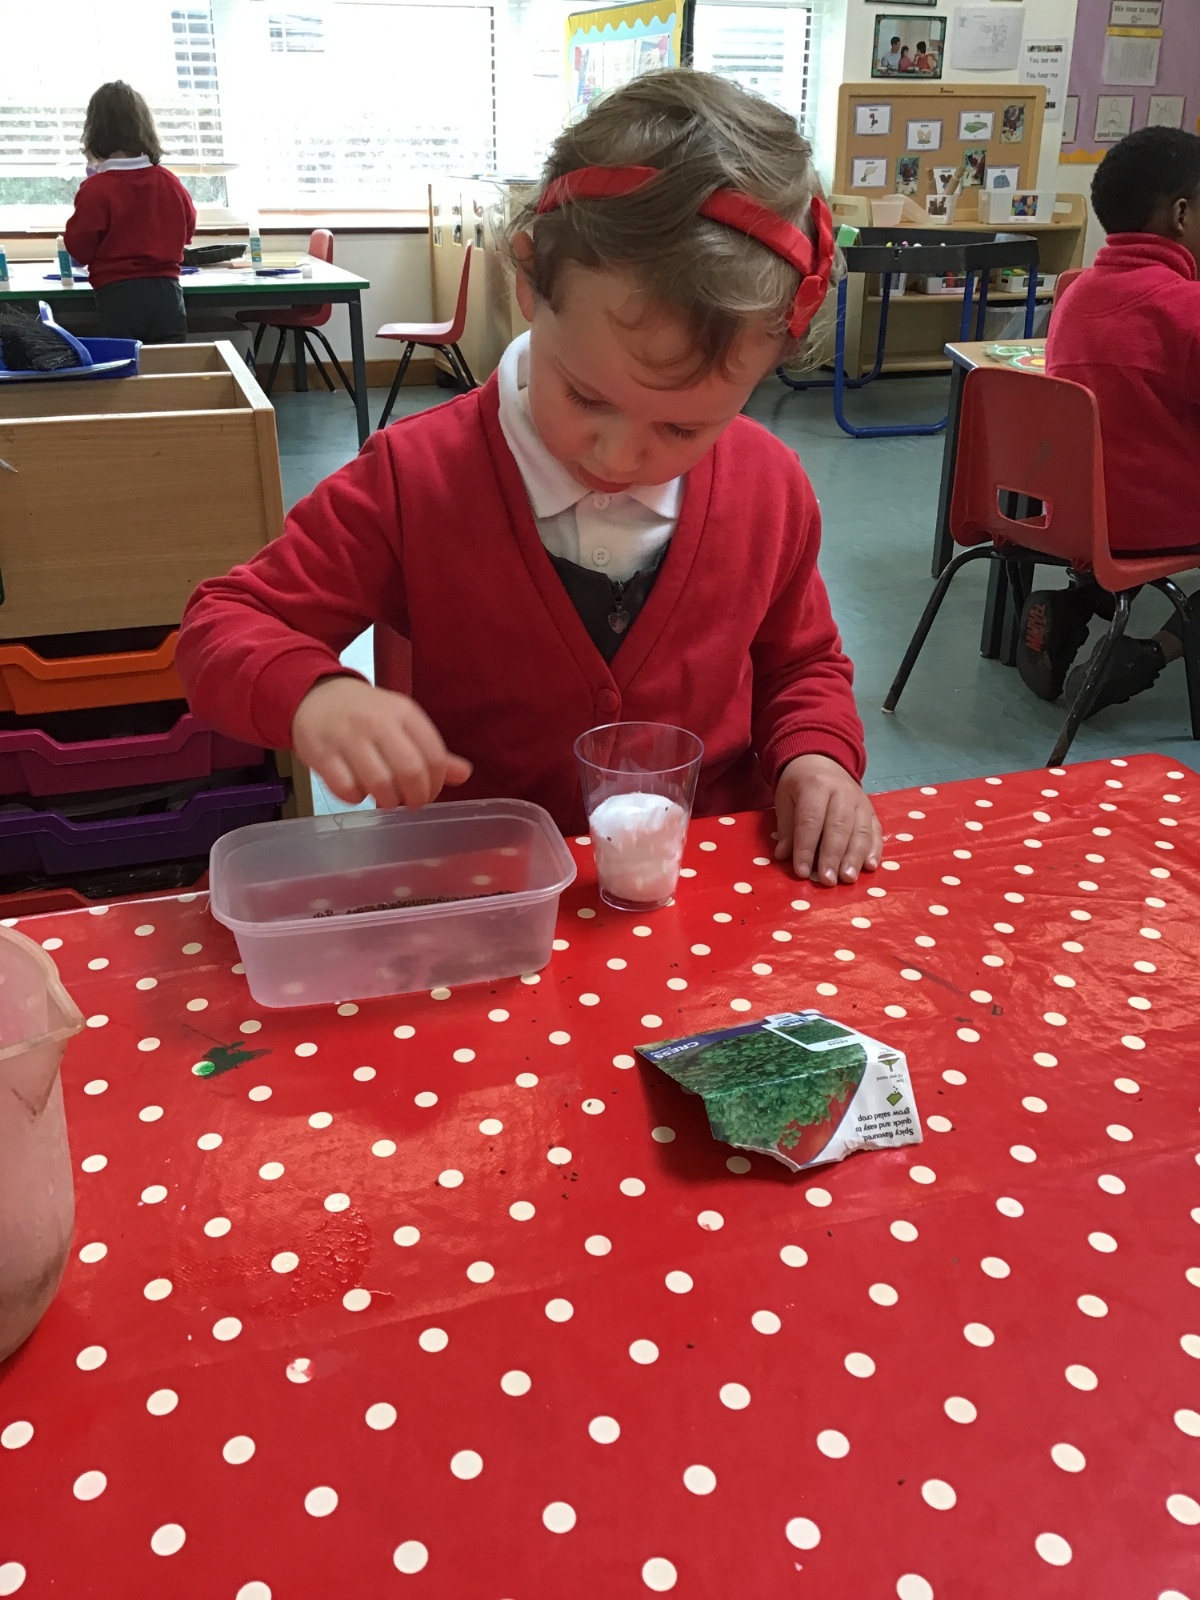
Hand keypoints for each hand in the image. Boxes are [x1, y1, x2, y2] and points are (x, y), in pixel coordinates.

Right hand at [292, 678, 471, 809]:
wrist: (315, 695)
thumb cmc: (366, 714)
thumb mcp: (402, 723)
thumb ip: (431, 750)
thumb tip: (464, 774)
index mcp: (404, 712)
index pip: (434, 757)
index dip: (436, 784)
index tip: (429, 792)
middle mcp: (378, 722)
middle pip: (410, 773)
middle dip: (415, 798)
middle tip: (409, 803)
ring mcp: (347, 738)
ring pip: (380, 784)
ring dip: (387, 802)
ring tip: (385, 799)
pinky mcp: (321, 754)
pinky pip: (346, 790)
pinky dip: (356, 799)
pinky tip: (358, 791)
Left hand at [774, 754, 882, 885]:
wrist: (823, 761)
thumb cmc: (800, 784)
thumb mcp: (785, 799)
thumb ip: (786, 828)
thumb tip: (783, 856)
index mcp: (816, 786)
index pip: (811, 821)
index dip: (806, 848)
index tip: (801, 872)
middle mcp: (842, 793)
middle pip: (839, 828)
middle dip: (832, 857)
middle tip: (827, 881)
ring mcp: (861, 802)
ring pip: (861, 831)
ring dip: (855, 858)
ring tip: (848, 879)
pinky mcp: (872, 811)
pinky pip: (876, 831)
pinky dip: (874, 850)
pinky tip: (869, 866)